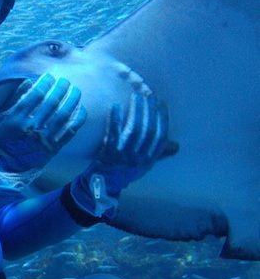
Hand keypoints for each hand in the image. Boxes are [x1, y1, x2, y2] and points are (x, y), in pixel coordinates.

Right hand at [0, 73, 86, 173]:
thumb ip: (15, 101)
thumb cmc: (1, 143)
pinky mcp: (54, 149)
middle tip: (65, 80)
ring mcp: (44, 139)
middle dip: (60, 88)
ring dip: (71, 100)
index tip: (50, 76)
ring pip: (63, 115)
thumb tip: (29, 83)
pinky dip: (77, 119)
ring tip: (76, 90)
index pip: (35, 95)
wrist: (6, 169)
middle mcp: (32, 128)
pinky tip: (82, 109)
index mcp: (17, 119)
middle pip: (51, 102)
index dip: (45, 83)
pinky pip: (70, 131)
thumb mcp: (1, 120)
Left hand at [68, 89, 176, 216]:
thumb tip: (176, 145)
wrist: (103, 183)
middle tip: (148, 95)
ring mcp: (123, 156)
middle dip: (149, 110)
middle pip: (148, 130)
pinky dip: (114, 119)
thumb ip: (159, 154)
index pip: (161, 136)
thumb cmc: (125, 171)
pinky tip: (115, 105)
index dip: (162, 118)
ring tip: (135, 96)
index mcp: (149, 160)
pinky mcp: (108, 153)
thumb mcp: (145, 166)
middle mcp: (138, 158)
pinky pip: (112, 133)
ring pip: (133, 130)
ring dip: (135, 111)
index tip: (161, 103)